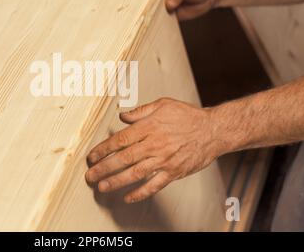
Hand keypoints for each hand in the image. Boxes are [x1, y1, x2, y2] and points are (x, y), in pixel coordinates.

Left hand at [85, 98, 225, 202]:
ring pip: (135, 173)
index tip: (91, 156)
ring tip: (102, 187)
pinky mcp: (174, 172)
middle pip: (123, 159)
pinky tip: (128, 198)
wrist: (213, 130)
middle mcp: (154, 144)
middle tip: (89, 175)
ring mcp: (164, 160)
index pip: (120, 140)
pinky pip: (154, 185)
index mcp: (149, 127)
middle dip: (103, 168)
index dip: (103, 149)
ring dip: (116, 182)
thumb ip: (140, 111)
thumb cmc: (187, 116)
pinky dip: (140, 193)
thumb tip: (122, 116)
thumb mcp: (163, 104)